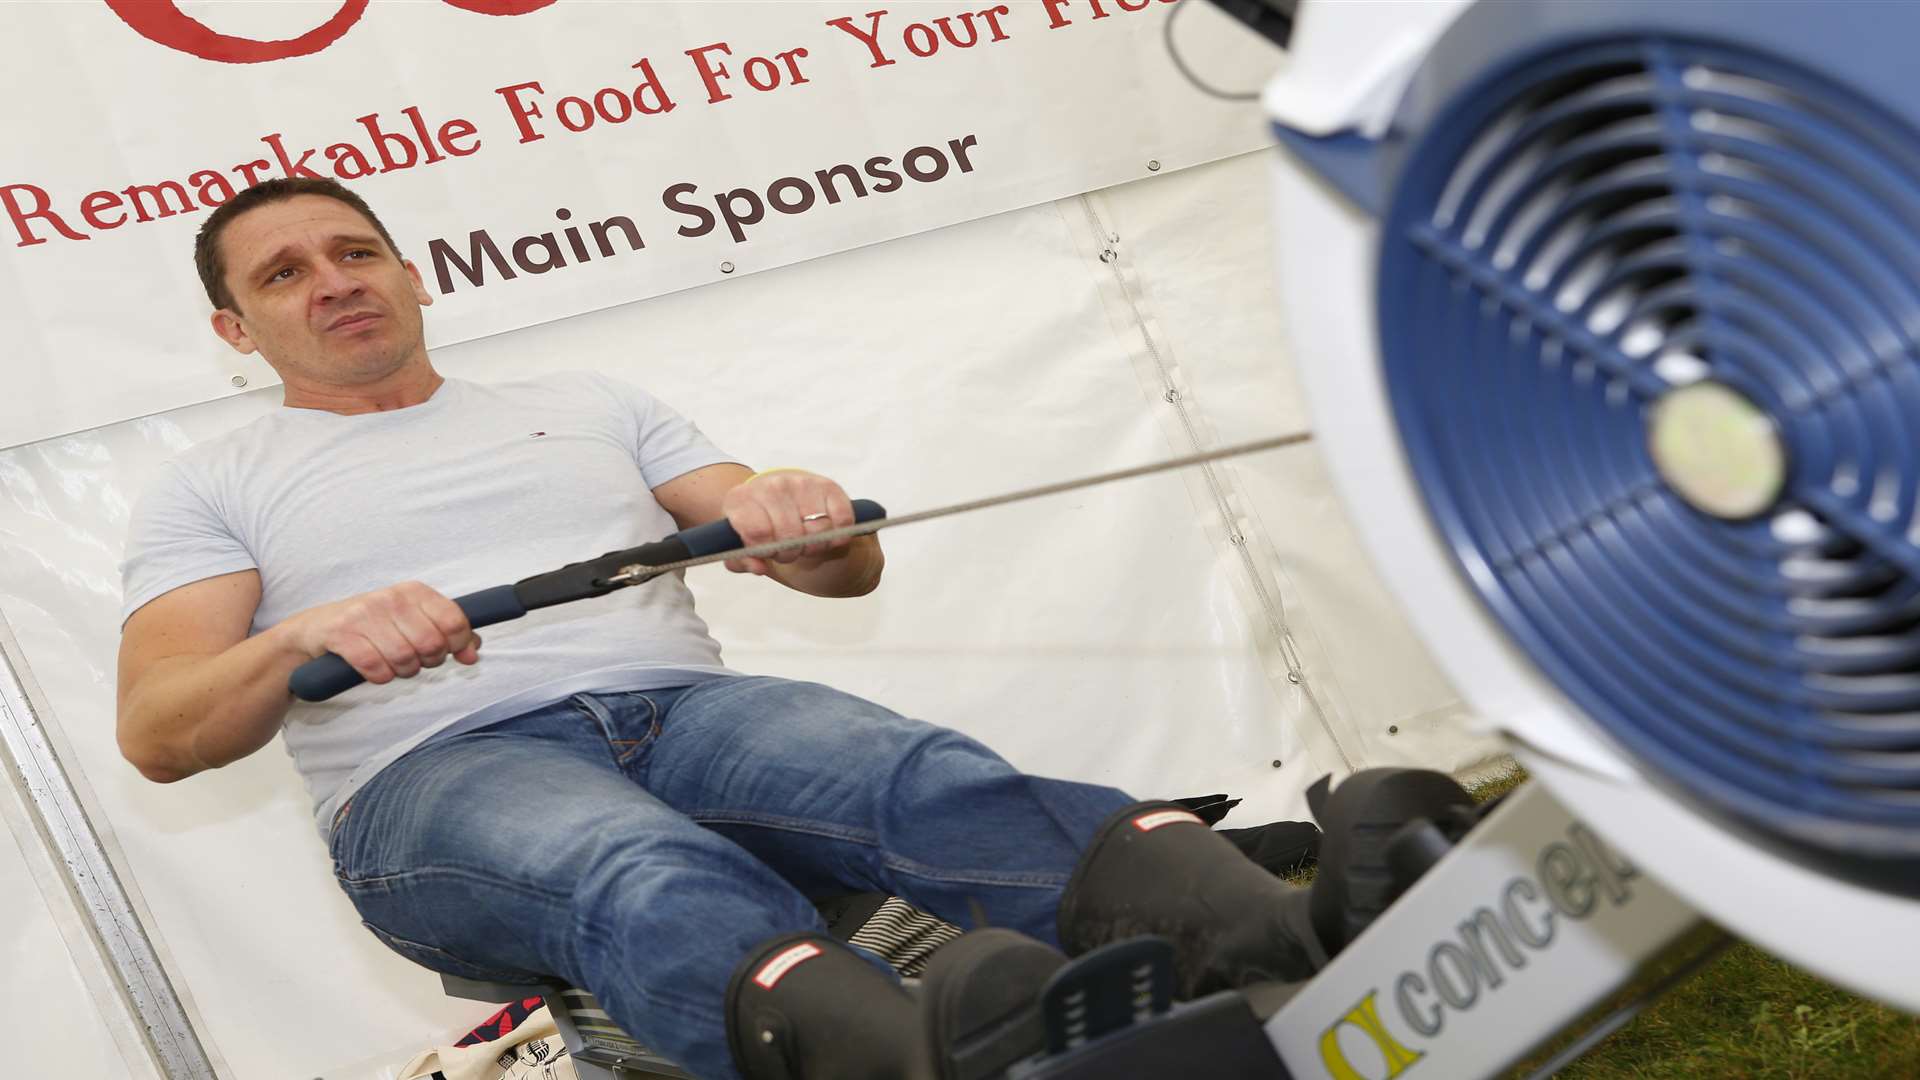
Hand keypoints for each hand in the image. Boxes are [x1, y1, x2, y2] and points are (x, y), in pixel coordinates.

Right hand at [285, 581, 479, 684]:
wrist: (314, 630)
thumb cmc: (371, 627)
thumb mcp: (412, 621)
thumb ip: (446, 633)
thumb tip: (473, 652)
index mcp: (414, 592)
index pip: (454, 621)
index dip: (458, 645)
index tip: (449, 653)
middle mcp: (391, 598)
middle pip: (431, 644)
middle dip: (427, 662)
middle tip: (414, 660)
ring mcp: (364, 614)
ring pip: (405, 658)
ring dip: (402, 672)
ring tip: (393, 665)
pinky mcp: (341, 634)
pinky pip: (376, 667)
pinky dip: (380, 676)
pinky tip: (375, 671)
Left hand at [720, 470, 856, 575]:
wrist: (774, 499)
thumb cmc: (756, 526)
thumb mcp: (741, 545)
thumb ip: (743, 561)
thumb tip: (760, 568)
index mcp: (742, 499)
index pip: (757, 530)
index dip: (766, 550)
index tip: (768, 553)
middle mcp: (771, 486)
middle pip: (790, 535)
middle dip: (790, 553)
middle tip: (787, 551)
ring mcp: (801, 483)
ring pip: (818, 530)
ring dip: (814, 546)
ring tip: (804, 543)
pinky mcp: (828, 486)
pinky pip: (842, 520)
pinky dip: (838, 536)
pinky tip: (825, 535)